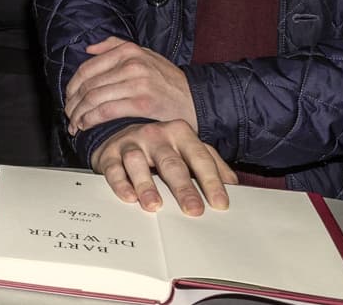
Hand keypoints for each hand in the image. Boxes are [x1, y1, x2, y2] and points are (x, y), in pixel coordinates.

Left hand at [64, 36, 195, 134]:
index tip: (68, 98)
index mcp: (129, 51)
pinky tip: (86, 125)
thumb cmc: (169, 80)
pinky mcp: (142, 103)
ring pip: (94, 98)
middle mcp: (131, 64)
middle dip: (73, 103)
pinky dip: (91, 119)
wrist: (196, 99)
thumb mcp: (146, 54)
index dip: (72, 86)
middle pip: (88, 84)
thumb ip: (116, 46)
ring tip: (74, 124)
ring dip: (79, 114)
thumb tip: (89, 49)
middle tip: (69, 115)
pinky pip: (106, 111)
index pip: (88, 68)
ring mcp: (137, 83)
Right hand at [90, 120, 237, 215]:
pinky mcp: (109, 154)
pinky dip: (120, 184)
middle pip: (171, 162)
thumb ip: (210, 163)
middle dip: (183, 188)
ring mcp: (131, 143)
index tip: (220, 204)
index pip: (200, 157)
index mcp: (180, 133)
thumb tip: (233, 185)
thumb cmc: (161, 147)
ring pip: (138, 163)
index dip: (211, 181)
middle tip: (193, 210)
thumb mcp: (188, 149)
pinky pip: (113, 169)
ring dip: (146, 185)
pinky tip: (129, 198)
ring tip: (154, 206)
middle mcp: (156, 135)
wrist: (121, 132)